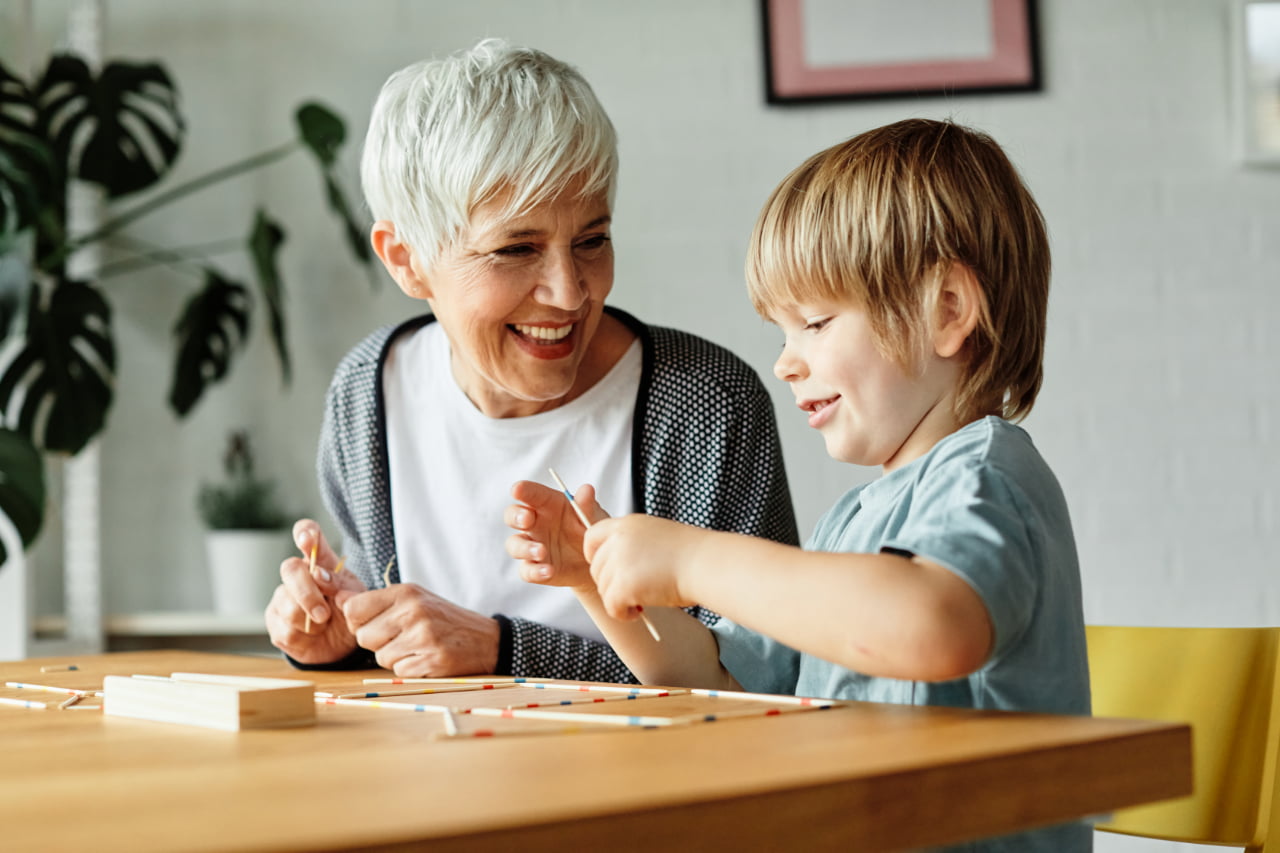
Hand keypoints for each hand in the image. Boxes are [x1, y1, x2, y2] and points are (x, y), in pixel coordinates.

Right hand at [266, 519, 366, 663]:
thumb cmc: (349, 611)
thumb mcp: (355, 595)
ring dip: (309, 622)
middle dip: (307, 593)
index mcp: (321, 560)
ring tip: (324, 625)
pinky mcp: (275, 622)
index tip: (307, 539)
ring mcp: (282, 597)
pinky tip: (313, 636)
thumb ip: (340, 583)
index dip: (304, 532)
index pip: (307, 533)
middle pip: (290, 569)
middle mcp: (298, 574)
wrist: (345, 643)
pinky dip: (304, 638)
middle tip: (324, 614)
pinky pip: (284, 630)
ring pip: (286, 605)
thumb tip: (318, 573)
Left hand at [341, 584, 500, 676]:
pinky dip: (409, 669)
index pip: (353, 608)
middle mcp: (413, 611)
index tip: (375, 623)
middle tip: (401, 637)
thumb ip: (376, 601)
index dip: (358, 621)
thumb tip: (336, 599)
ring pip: (380, 657)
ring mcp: (422, 636)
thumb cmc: (443, 619)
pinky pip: (398, 671)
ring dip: (394, 657)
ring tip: (417, 646)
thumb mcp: (414, 599)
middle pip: (363, 637)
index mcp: (406, 592)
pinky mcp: (430, 661)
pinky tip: (426, 658)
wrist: (485, 639)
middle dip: (377, 642)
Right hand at [505, 480, 607, 589]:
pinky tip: (548, 570)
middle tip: (527, 519)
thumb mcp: (593, 516)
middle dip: (516, 516)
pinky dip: (535, 571)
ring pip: (514, 544)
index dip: (522, 490)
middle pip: (513, 516)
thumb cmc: (590, 530)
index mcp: (547, 504)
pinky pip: (526, 570)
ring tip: (541, 552)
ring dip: (524, 547)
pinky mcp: (534, 568)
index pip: (530, 493)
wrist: (597, 560)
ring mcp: (532, 545)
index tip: (517, 489)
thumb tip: (586, 489)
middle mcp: (535, 523)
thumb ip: (587, 505)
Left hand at [584, 515, 707, 620]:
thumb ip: (632, 544)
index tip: (605, 567)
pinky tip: (638, 612)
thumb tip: (617, 565)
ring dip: (619, 599)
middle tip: (634, 590)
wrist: (705, 564)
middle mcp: (619, 539)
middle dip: (611, 583)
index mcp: (627, 524)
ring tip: (641, 601)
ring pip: (603, 589)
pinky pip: (610, 606)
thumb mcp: (656, 535)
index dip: (594, 554)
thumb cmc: (690, 554)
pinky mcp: (623, 585)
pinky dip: (622, 614)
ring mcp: (619, 562)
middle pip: (596, 567)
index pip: (591, 535)